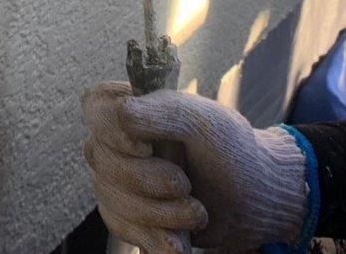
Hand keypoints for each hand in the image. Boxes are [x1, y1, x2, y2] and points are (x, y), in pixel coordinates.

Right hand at [83, 81, 307, 253]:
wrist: (249, 199)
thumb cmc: (227, 150)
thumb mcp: (201, 121)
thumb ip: (161, 111)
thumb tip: (121, 114)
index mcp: (131, 106)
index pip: (95, 108)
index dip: (110, 130)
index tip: (144, 147)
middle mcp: (115, 141)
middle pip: (104, 161)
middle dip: (148, 181)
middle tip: (186, 185)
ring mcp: (116, 178)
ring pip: (112, 199)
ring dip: (159, 213)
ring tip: (197, 214)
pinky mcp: (124, 213)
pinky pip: (121, 227)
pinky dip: (154, 237)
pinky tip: (179, 243)